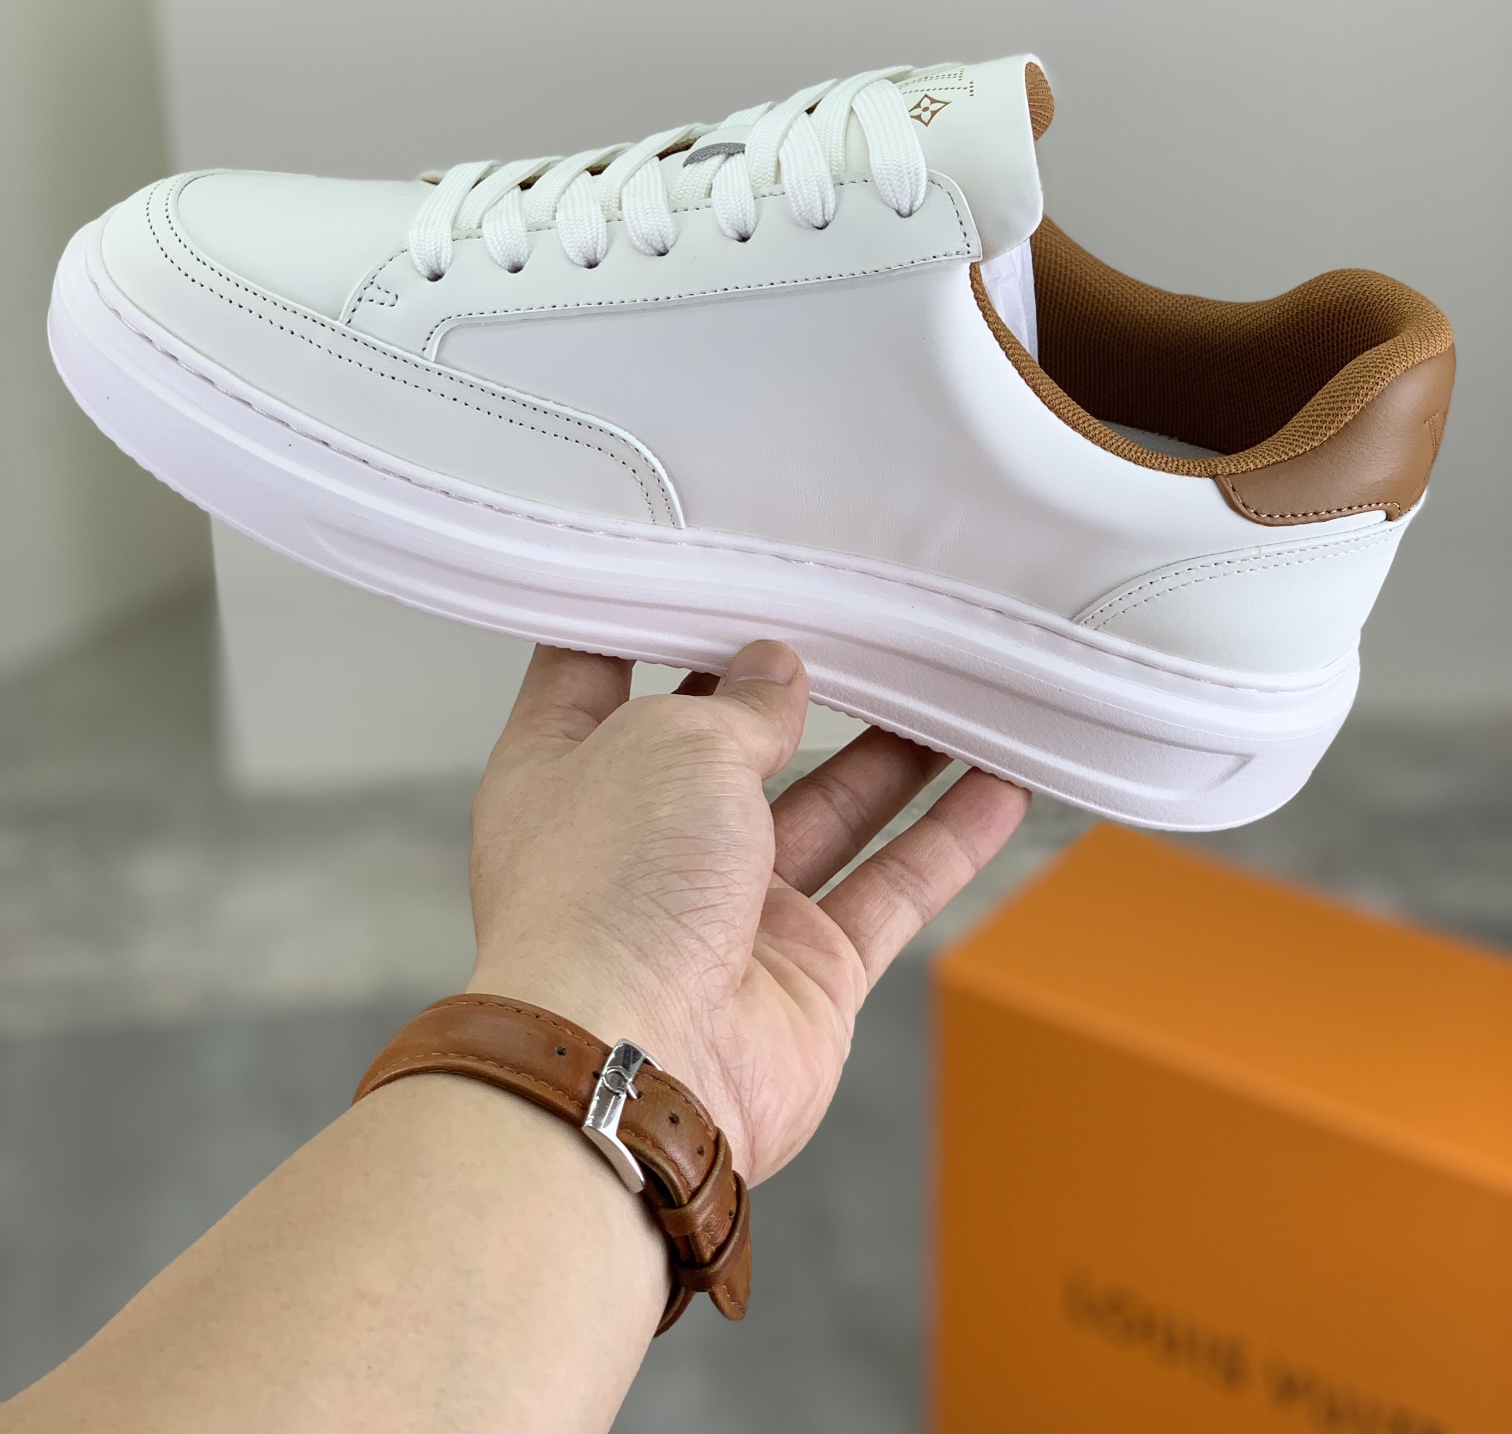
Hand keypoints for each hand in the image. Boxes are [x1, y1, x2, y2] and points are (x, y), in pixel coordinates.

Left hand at [466, 640, 1028, 1183]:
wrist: (636, 1070)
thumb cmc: (609, 899)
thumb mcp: (672, 743)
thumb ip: (740, 701)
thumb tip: (778, 670)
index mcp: (566, 771)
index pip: (596, 669)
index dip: (647, 616)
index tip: (705, 563)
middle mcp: (642, 840)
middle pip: (730, 738)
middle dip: (795, 683)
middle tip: (864, 621)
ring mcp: (725, 910)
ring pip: (829, 808)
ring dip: (895, 750)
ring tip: (956, 682)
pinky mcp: (804, 972)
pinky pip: (889, 887)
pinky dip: (947, 837)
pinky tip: (1001, 784)